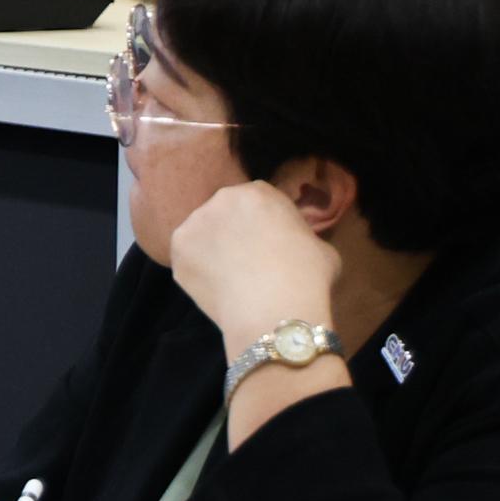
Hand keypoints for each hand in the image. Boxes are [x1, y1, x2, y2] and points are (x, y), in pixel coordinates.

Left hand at [162, 178, 340, 347]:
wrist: (273, 308)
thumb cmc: (307, 276)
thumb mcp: (321, 248)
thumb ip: (299, 238)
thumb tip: (294, 247)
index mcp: (258, 192)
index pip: (258, 202)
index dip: (263, 225)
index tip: (269, 245)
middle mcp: (221, 199)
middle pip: (226, 214)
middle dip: (234, 234)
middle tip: (246, 263)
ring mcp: (195, 222)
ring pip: (203, 235)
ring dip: (212, 250)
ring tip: (229, 280)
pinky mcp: (178, 249)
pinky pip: (189, 258)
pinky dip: (198, 272)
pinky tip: (216, 289)